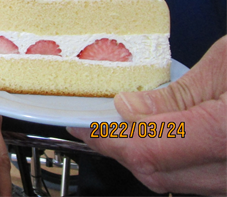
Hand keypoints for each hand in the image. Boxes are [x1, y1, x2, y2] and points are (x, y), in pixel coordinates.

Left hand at [68, 35, 226, 196]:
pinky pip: (195, 180)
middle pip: (157, 172)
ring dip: (139, 155)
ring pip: (174, 182)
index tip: (82, 122)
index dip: (107, 136)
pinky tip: (154, 136)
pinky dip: (167, 161)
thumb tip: (128, 110)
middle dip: (117, 148)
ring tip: (116, 126)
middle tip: (91, 122)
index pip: (149, 148)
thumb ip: (176, 96)